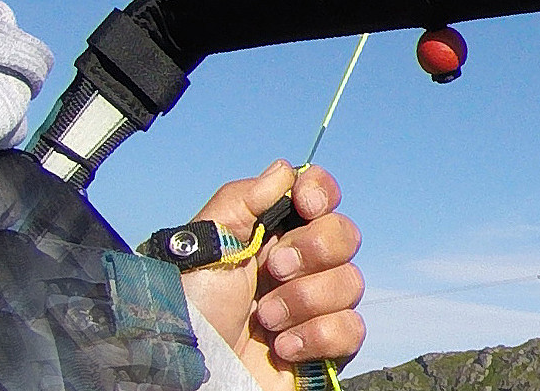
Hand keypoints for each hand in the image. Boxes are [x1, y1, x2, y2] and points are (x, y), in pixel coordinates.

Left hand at [178, 162, 363, 388]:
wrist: (189, 374)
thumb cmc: (187, 310)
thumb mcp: (201, 245)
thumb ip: (241, 200)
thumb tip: (284, 170)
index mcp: (269, 236)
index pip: (318, 195)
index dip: (322, 192)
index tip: (305, 205)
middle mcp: (298, 267)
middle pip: (345, 234)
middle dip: (313, 250)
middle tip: (274, 270)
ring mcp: (315, 307)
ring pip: (351, 282)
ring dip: (305, 300)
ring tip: (266, 320)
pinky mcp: (326, 347)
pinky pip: (352, 328)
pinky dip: (317, 337)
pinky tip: (284, 348)